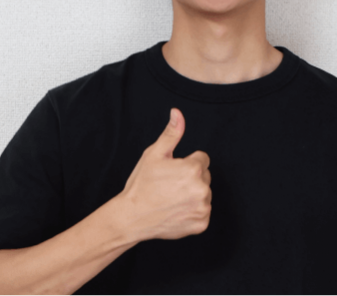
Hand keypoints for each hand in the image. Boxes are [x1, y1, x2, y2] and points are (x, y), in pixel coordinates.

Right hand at [119, 108, 211, 240]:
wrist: (132, 217)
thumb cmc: (142, 184)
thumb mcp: (154, 154)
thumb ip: (171, 133)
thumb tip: (177, 113)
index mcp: (193, 169)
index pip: (202, 159)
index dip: (186, 163)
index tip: (172, 171)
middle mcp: (202, 189)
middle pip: (205, 176)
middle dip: (191, 178)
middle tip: (170, 185)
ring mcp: (203, 208)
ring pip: (204, 193)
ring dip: (193, 194)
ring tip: (172, 198)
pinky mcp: (201, 224)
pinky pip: (203, 211)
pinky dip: (192, 211)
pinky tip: (176, 211)